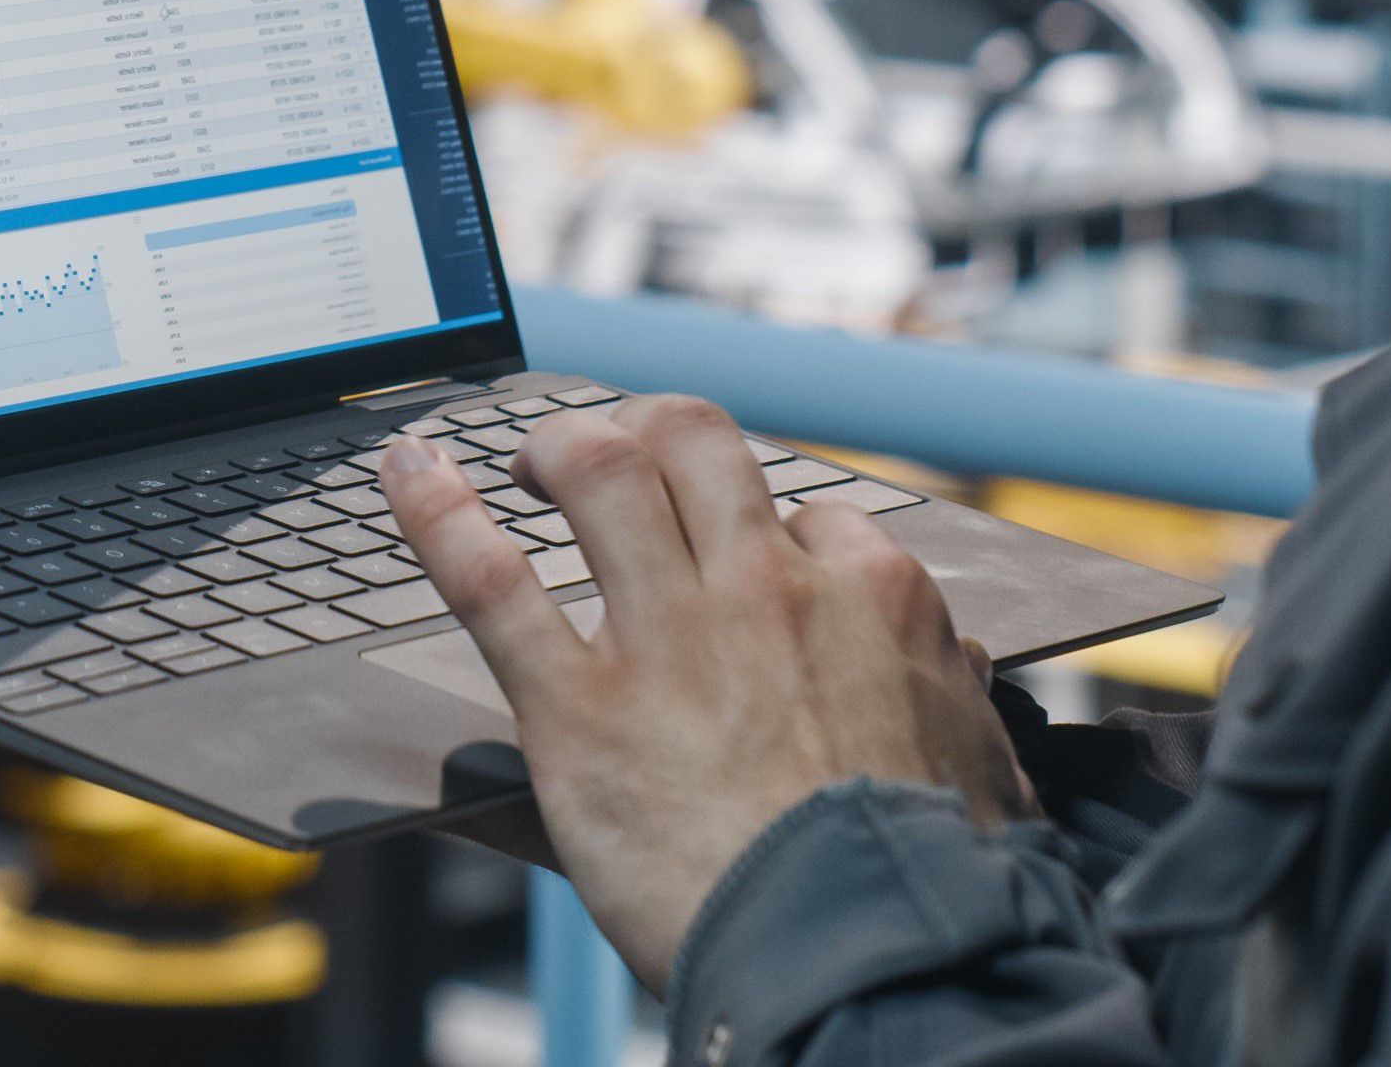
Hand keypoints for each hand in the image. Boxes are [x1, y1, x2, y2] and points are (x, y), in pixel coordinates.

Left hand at [382, 398, 1032, 991]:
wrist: (870, 959)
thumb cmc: (933, 885)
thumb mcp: (981, 765)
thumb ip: (952, 696)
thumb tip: (950, 665)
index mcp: (871, 598)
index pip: (809, 516)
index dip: (771, 531)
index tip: (744, 556)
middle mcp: (766, 589)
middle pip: (694, 443)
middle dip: (649, 430)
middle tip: (618, 454)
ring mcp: (670, 637)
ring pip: (600, 474)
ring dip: (555, 446)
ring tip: (531, 456)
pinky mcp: (580, 707)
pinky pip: (492, 581)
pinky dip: (436, 516)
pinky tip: (408, 475)